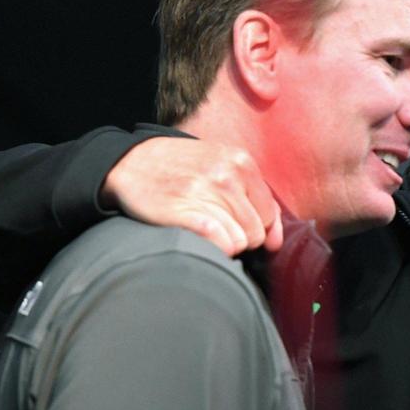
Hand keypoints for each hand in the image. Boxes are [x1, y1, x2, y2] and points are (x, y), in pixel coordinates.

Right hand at [100, 137, 282, 255]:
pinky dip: (217, 248)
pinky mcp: (184, 211)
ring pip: (240, 241)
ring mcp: (206, 192)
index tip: (238, 227)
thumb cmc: (184, 169)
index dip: (257, 228)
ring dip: (225, 244)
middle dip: (240, 237)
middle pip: (256, 232)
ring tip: (205, 230)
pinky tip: (202, 239)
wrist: (133, 161)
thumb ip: (256, 198)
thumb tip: (275, 242)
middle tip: (217, 228)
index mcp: (242, 162)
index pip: (270, 214)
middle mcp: (228, 175)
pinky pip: (222, 243)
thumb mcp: (224, 166)